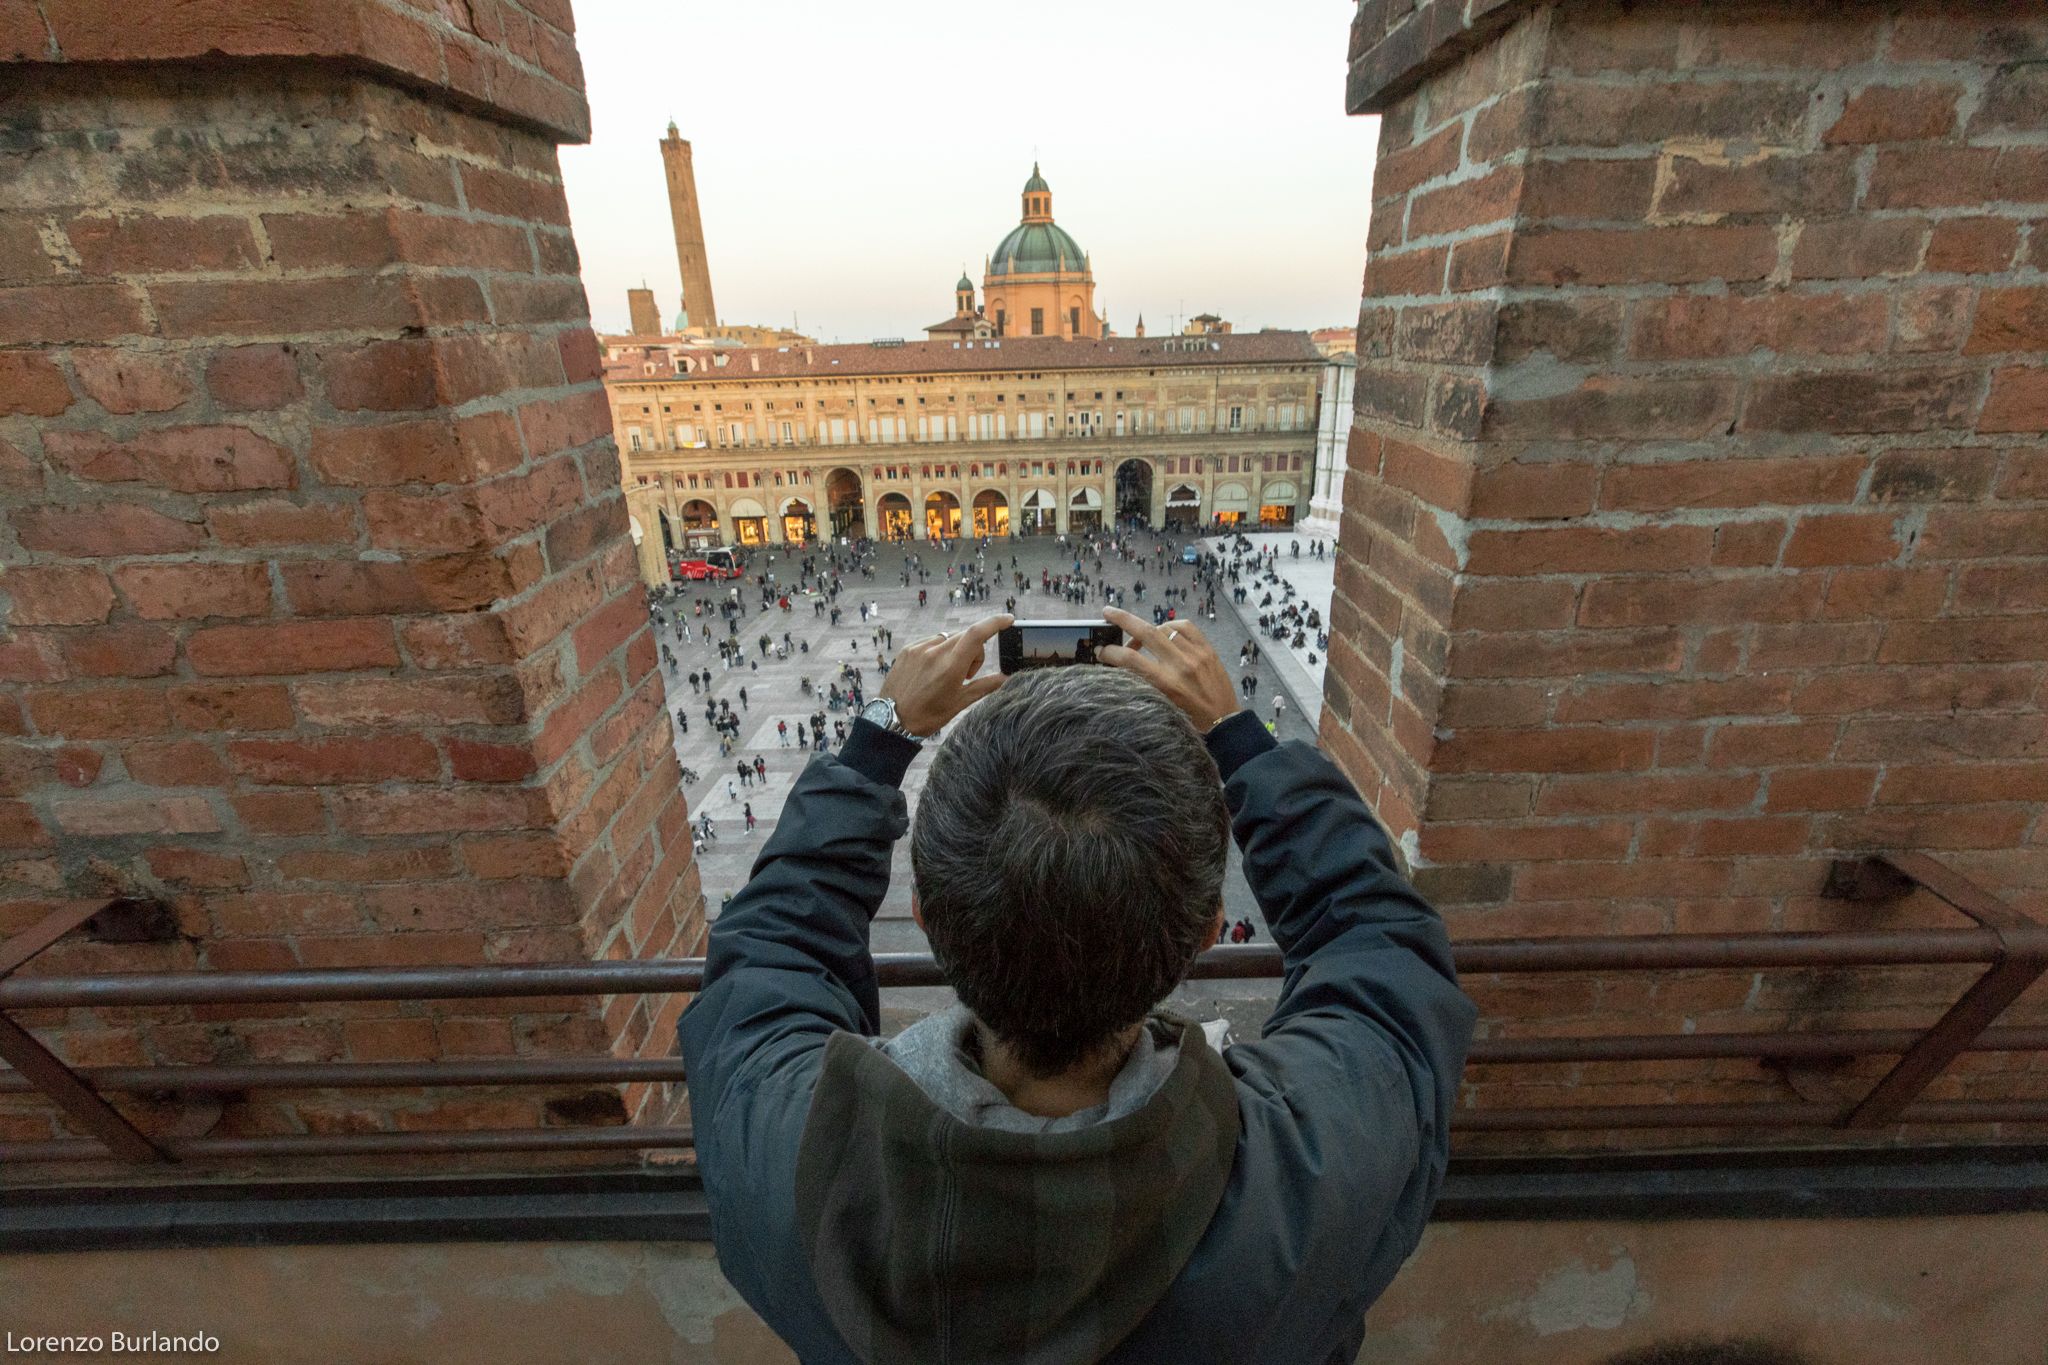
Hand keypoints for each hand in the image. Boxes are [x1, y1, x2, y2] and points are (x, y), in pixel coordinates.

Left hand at [880, 613, 1011, 735]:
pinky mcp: (908, 650)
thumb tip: (1006, 678)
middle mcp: (935, 652)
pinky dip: (938, 651)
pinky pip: (931, 642)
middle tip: (966, 675)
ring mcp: (919, 649)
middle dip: (973, 651)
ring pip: (949, 638)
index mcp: (950, 666)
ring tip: (946, 674)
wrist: (891, 721)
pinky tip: (932, 670)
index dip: (995, 623)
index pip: (977, 634)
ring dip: (955, 650)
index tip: (1007, 619)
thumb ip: (985, 686)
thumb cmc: (927, 716)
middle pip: (965, 637)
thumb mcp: (959, 703)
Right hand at [1098, 608, 1239, 732]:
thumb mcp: (1162, 706)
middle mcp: (1180, 665)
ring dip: (1148, 631)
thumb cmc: (1189, 720)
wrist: (1224, 723)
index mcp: (1167, 684)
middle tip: (1107, 612)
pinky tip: (1166, 633)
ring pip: (1164, 628)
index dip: (1111, 653)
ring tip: (1141, 640)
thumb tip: (1124, 664)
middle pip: (1145, 632)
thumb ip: (1145, 684)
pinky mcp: (1208, 649)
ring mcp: (1196, 654)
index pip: (1131, 660)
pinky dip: (1171, 626)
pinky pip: (1185, 626)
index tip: (1101, 652)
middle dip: (1122, 619)